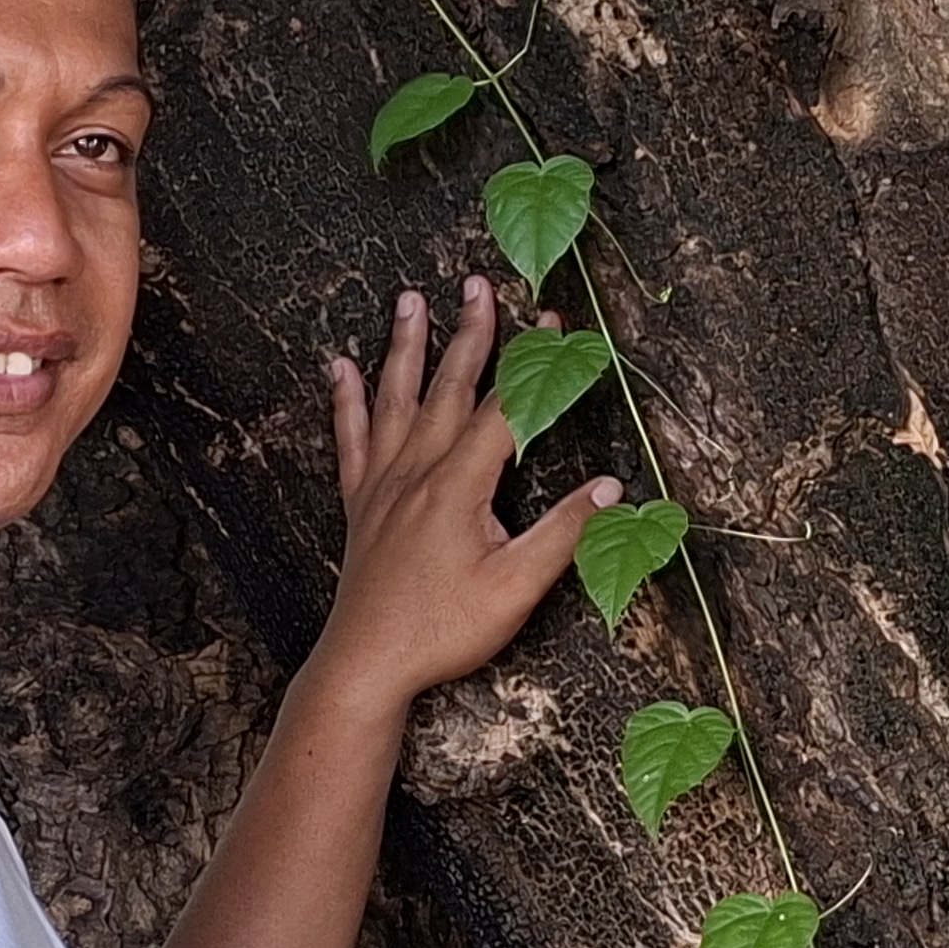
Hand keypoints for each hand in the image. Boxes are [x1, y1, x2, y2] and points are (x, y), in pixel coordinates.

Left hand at [310, 275, 620, 707]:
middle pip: (449, 387)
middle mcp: (417, 472)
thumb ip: (563, 534)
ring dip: (405, 347)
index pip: (504, 409)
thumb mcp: (517, 588)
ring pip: (395, 399)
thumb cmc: (443, 630)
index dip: (531, 365)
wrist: (366, 664)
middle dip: (469, 332)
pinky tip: (338, 368)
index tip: (552, 324)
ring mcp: (383, 485)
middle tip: (479, 283)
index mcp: (459, 486)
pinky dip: (346, 400)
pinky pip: (351, 438)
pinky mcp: (360, 505)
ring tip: (409, 300)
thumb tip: (609, 489)